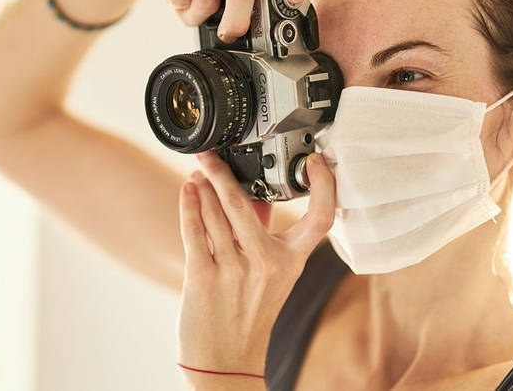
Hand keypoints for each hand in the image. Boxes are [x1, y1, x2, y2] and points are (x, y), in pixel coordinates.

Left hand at [175, 150, 334, 387]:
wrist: (227, 361)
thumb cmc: (249, 313)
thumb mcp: (272, 274)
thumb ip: (264, 232)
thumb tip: (253, 193)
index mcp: (291, 262)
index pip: (321, 219)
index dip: (325, 186)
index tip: (317, 162)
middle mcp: (266, 264)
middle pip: (243, 203)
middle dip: (222, 172)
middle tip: (211, 153)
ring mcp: (234, 270)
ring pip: (215, 213)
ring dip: (203, 186)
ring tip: (198, 171)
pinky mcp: (204, 277)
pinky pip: (195, 231)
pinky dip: (189, 205)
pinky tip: (188, 190)